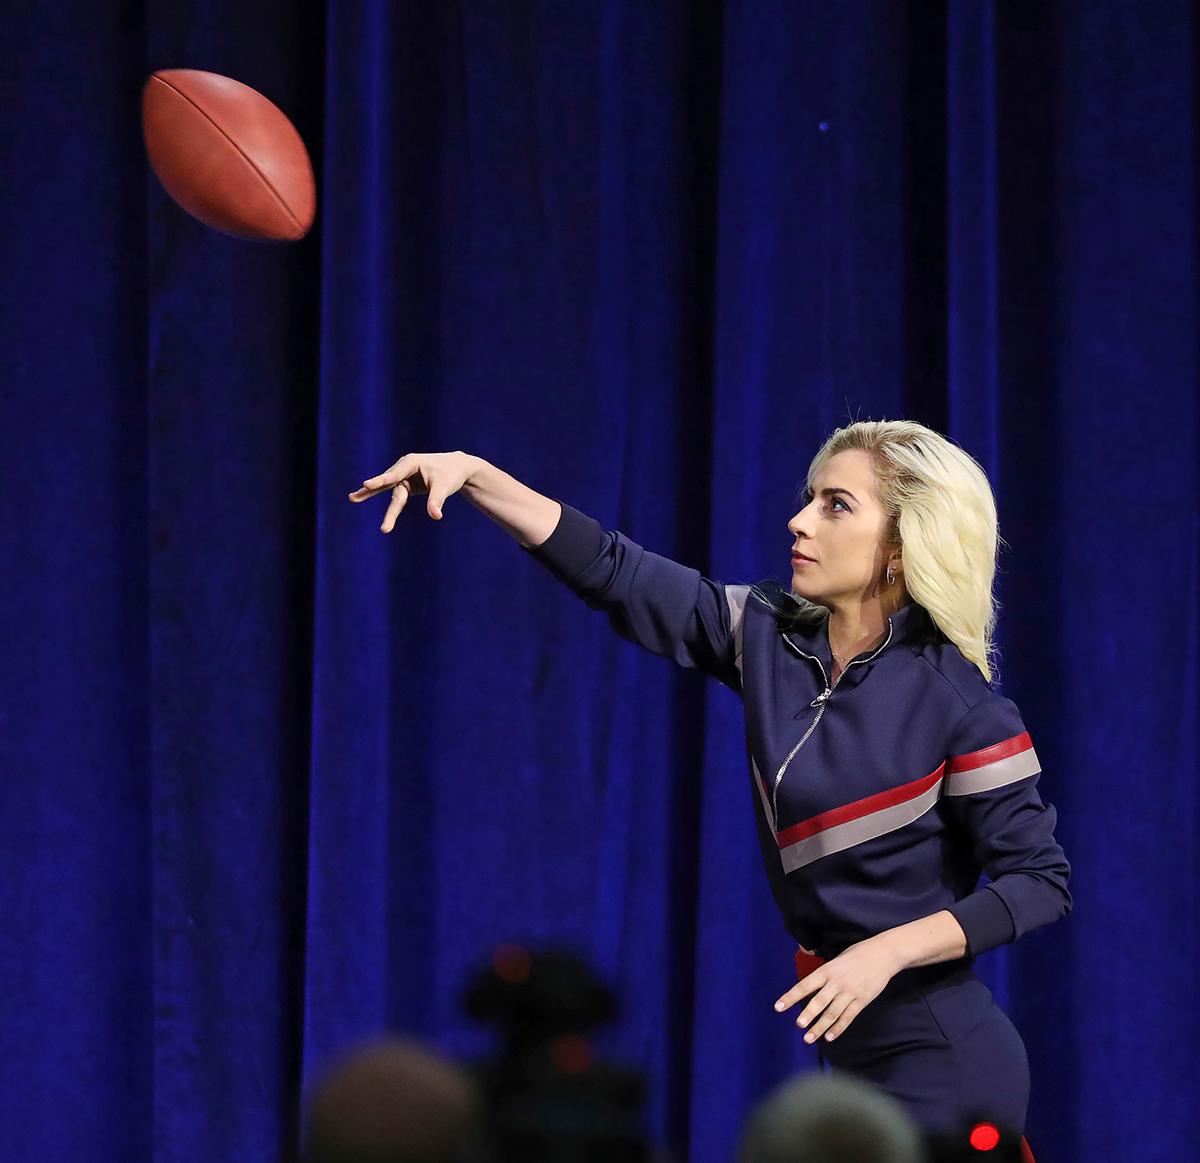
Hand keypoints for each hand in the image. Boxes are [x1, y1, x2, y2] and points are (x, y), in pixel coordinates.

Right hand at [348, 451, 476, 531]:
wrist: (457, 469)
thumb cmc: (451, 475)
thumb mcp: (444, 487)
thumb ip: (437, 501)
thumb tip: (436, 516)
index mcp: (410, 463)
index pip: (393, 475)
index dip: (380, 481)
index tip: (366, 484)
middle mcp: (403, 468)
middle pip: (387, 484)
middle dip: (371, 492)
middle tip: (352, 498)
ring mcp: (403, 477)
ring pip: (388, 490)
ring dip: (369, 494)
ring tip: (352, 498)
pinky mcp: (406, 485)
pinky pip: (394, 496)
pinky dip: (384, 502)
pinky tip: (363, 497)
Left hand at [773, 936, 901, 1043]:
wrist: (883, 955)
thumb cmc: (857, 954)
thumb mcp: (837, 959)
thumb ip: (825, 973)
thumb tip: (812, 987)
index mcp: (827, 970)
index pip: (805, 985)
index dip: (790, 997)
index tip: (778, 1007)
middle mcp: (836, 982)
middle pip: (819, 1002)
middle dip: (808, 1015)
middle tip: (798, 1025)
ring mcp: (850, 993)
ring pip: (832, 1013)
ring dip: (820, 1027)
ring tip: (809, 1038)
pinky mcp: (862, 1001)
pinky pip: (848, 1017)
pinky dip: (839, 1028)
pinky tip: (830, 1037)